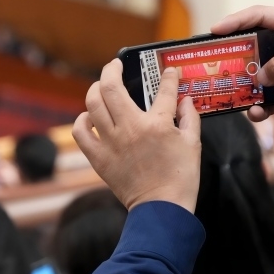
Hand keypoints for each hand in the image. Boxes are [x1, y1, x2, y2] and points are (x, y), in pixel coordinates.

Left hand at [73, 60, 201, 212]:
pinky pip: (80, 132)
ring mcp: (111, 143)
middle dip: (112, 69)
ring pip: (92, 104)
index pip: (163, 90)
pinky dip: (82, 120)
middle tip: (116, 65)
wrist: (161, 208)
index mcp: (157, 124)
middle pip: (111, 87)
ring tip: (101, 87)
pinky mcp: (99, 158)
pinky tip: (90, 118)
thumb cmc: (181, 178)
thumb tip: (185, 100)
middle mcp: (130, 128)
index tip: (169, 72)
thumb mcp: (193, 144)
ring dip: (95, 90)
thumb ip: (190, 118)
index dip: (168, 77)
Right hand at [211, 5, 273, 121]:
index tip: (215, 31)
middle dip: (237, 64)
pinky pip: (271, 98)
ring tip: (245, 106)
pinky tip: (258, 114)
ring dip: (249, 93)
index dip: (235, 21)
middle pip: (252, 51)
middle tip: (219, 70)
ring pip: (259, 79)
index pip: (256, 16)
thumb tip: (261, 78)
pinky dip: (264, 108)